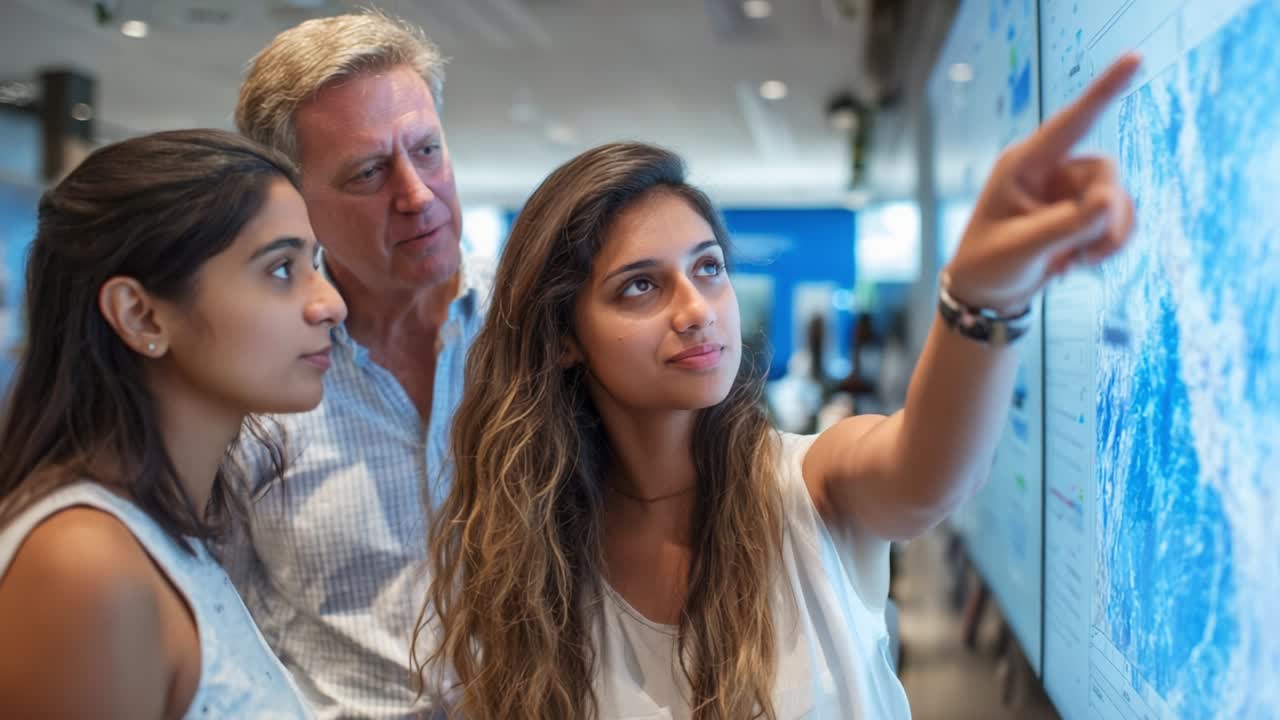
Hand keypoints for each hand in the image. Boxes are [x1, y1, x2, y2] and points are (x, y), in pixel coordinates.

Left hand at [944, 53, 1141, 312]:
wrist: (986, 294)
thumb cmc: (990, 265)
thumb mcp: (1024, 247)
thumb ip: (1067, 224)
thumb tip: (1113, 200)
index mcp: (1024, 164)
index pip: (1072, 122)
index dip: (1105, 91)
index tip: (1135, 60)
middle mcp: (1049, 170)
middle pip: (1106, 173)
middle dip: (1106, 216)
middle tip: (1085, 254)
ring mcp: (1066, 191)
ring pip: (1117, 198)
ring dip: (1110, 235)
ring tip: (1079, 263)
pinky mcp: (1079, 212)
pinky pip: (1117, 217)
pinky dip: (1109, 242)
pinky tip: (1079, 262)